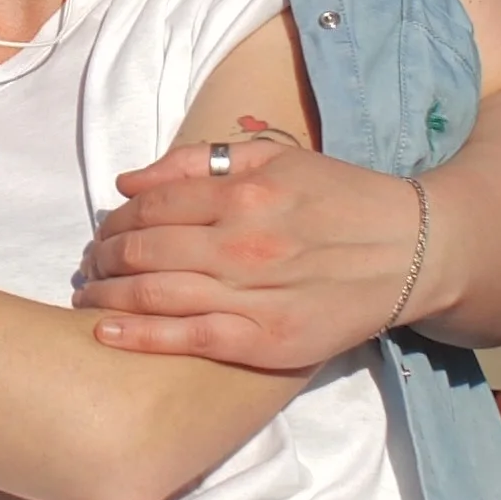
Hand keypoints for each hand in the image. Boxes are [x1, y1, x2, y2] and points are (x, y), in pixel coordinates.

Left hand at [74, 126, 429, 367]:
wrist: (412, 252)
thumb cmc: (340, 200)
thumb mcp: (277, 158)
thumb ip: (202, 162)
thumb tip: (130, 181)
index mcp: (244, 193)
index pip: (150, 205)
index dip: (116, 219)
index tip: (103, 231)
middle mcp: (242, 242)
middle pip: (143, 249)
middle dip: (103, 256)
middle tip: (89, 263)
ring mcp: (253, 295)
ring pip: (154, 293)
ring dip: (107, 293)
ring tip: (88, 294)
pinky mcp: (266, 341)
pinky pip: (187, 338)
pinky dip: (138, 334)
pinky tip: (104, 330)